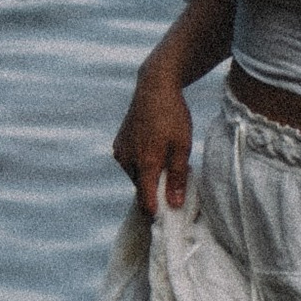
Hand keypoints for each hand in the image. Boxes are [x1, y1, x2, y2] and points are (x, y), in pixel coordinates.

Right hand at [113, 59, 194, 216]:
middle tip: (175, 173)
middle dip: (156, 187)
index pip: (145, 201)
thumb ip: (177, 177)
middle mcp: (127, 160)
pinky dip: (141, 162)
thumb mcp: (182, 146)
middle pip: (141, 188)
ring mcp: (120, 151)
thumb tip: (175, 204)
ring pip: (135, 175)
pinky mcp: (118, 144)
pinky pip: (130, 162)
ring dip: (148, 174)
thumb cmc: (172, 116)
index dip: (156, 211)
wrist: (154, 87)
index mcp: (145, 163)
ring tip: (165, 156)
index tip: (168, 212)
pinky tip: (154, 147)